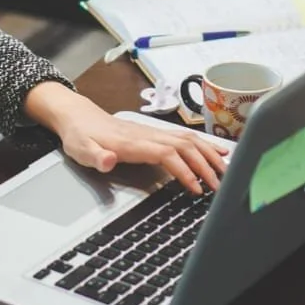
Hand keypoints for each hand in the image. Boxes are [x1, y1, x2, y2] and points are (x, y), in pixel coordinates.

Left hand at [26, 82, 227, 193]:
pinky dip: (204, 144)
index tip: (196, 189)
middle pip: (185, 146)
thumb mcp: (80, 149)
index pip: (167, 154)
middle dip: (206, 165)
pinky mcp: (154, 133)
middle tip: (220, 187)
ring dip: (209, 155)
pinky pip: (185, 137)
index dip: (184, 170)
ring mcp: (153, 133)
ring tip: (228, 171)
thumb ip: (94, 156)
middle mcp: (147, 135)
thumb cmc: (79, 135)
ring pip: (188, 140)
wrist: (76, 115)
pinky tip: (218, 152)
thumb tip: (107, 160)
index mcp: (133, 142)